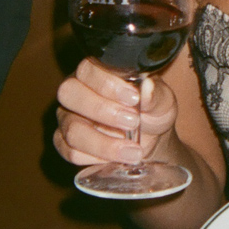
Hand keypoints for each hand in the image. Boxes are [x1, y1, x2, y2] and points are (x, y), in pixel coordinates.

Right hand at [54, 59, 178, 169]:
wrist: (153, 139)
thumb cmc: (151, 110)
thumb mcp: (161, 100)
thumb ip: (155, 94)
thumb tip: (147, 86)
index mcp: (96, 71)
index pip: (87, 69)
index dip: (107, 84)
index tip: (134, 98)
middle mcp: (76, 91)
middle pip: (69, 94)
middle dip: (102, 110)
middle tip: (133, 122)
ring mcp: (68, 118)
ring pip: (71, 129)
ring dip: (103, 143)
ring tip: (132, 150)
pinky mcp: (67, 143)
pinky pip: (71, 152)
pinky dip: (97, 158)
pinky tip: (117, 158)